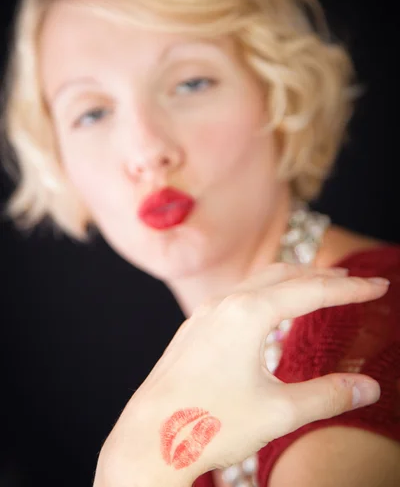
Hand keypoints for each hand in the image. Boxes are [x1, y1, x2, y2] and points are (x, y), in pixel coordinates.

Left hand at [95, 264, 386, 486]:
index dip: (350, 289)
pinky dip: (266, 292)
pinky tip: (271, 309)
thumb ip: (328, 396)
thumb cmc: (210, 424)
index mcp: (249, 314)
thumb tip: (369, 387)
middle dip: (322, 277)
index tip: (377, 287)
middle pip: (285, 275)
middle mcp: (225, 303)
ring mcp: (206, 312)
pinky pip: (238, 295)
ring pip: (258, 281)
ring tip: (318, 288)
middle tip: (354, 283)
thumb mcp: (278, 413)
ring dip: (292, 280)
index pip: (312, 291)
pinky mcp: (195, 326)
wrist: (149, 438)